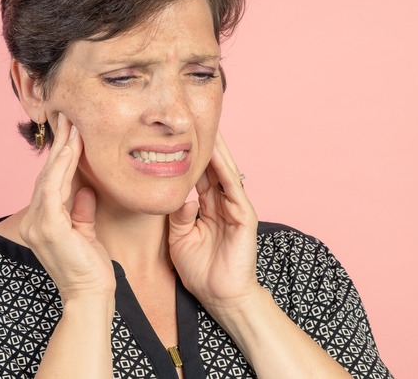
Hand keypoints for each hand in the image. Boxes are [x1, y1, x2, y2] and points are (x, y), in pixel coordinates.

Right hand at [19, 113, 115, 303]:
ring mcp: (38, 224)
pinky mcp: (49, 227)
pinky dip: (62, 166)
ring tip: (72, 124)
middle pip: (47, 175)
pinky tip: (71, 148)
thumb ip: (81, 211)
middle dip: (59, 145)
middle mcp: (34, 221)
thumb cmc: (90, 268)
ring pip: (49, 177)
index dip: (60, 157)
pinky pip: (54, 189)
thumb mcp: (85, 232)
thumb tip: (85, 190)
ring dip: (61, 149)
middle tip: (68, 116)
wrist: (90, 295)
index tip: (71, 132)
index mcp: (41, 222)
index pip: (51, 182)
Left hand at [168, 131, 258, 311]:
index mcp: (207, 206)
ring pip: (224, 170)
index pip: (197, 173)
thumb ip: (178, 215)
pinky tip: (216, 154)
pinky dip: (225, 169)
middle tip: (191, 119)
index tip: (173, 135)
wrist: (221, 296)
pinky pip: (233, 187)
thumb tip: (180, 196)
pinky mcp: (244, 215)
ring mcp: (235, 206)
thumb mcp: (179, 238)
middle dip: (203, 144)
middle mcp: (222, 202)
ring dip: (216, 149)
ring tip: (206, 126)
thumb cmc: (200, 271)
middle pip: (212, 166)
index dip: (187, 154)